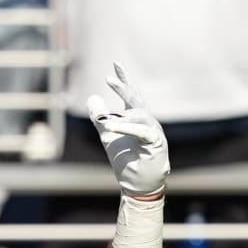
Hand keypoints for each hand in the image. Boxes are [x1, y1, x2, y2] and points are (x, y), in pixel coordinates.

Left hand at [86, 62, 169, 197]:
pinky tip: (113, 127)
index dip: (124, 79)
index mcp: (137, 118)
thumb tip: (92, 98)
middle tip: (109, 78)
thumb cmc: (126, 159)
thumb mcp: (108, 136)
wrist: (138, 183)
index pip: (131, 94)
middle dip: (124, 88)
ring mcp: (153, 131)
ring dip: (121, 116)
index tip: (116, 64)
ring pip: (140, 116)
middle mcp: (147, 121)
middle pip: (136, 100)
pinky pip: (142, 133)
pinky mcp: (155, 144)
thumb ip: (100, 118)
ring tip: (105, 121)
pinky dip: (128, 129)